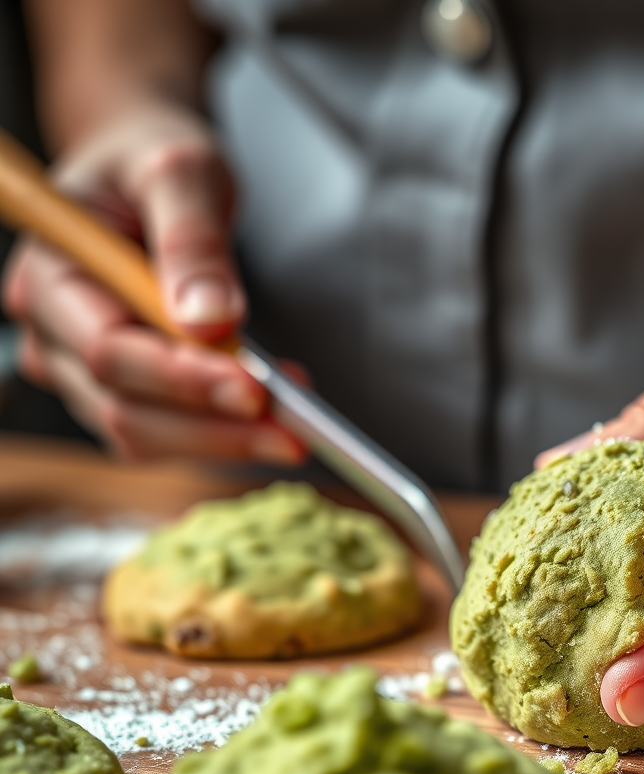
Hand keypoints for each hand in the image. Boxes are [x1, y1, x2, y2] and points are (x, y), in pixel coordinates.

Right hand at [1, 98, 303, 463]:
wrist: (147, 175)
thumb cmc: (154, 163)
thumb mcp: (181, 172)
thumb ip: (193, 241)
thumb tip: (212, 320)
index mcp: (49, 276)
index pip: (110, 351)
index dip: (183, 379)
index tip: (255, 390)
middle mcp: (51, 334)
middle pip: (125, 410)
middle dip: (214, 427)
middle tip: (294, 430)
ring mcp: (79, 370)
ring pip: (146, 436)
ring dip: (223, 440)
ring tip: (294, 428)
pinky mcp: (120, 391)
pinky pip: (166, 434)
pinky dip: (221, 433)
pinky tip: (272, 417)